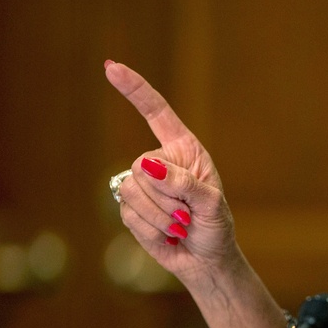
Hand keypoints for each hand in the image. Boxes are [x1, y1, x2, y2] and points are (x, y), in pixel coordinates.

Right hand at [104, 60, 238, 288]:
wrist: (206, 259)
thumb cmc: (216, 227)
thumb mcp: (212, 205)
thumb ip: (185, 184)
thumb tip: (147, 166)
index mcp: (184, 150)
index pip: (157, 113)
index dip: (135, 89)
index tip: (111, 67)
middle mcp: (160, 162)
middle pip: (141, 166)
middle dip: (166, 196)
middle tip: (188, 214)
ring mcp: (142, 185)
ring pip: (133, 192)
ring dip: (161, 216)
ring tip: (181, 225)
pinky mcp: (130, 208)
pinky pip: (129, 215)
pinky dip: (152, 230)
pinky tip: (167, 234)